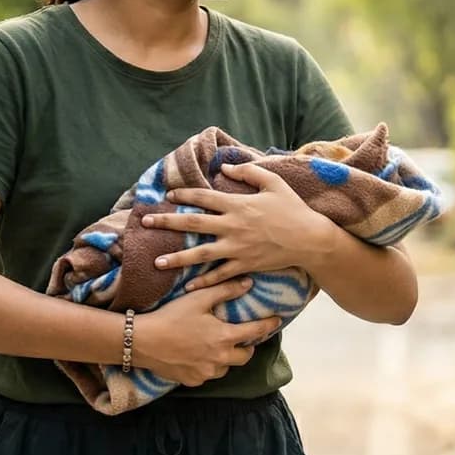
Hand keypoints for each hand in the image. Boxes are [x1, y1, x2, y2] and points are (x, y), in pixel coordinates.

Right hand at [133, 279, 282, 386]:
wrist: (141, 341)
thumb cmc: (171, 316)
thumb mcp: (198, 299)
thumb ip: (225, 290)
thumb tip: (248, 283)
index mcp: (224, 338)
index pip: (255, 332)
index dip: (268, 325)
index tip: (277, 321)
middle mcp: (220, 359)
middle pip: (244, 356)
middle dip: (247, 347)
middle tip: (242, 338)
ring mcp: (206, 373)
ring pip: (226, 368)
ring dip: (226, 358)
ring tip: (217, 346)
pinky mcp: (192, 381)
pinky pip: (207, 375)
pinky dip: (207, 367)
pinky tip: (198, 356)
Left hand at [141, 163, 337, 290]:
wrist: (310, 239)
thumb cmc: (293, 209)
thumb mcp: (274, 183)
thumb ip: (248, 172)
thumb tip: (223, 168)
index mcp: (238, 204)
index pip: (203, 197)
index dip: (183, 194)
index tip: (167, 196)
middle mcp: (232, 226)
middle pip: (193, 223)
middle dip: (166, 222)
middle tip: (145, 222)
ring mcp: (237, 248)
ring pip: (200, 253)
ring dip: (177, 258)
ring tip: (157, 262)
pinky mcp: (244, 265)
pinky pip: (220, 275)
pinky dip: (204, 281)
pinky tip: (188, 286)